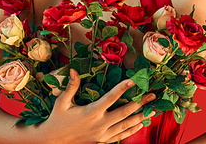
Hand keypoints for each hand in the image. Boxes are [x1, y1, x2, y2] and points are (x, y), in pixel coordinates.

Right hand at [41, 69, 155, 143]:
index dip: (123, 88)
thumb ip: (71, 86)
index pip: (111, 97)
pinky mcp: (102, 141)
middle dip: (141, 103)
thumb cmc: (57, 119)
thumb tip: (73, 69)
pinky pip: (121, 136)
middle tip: (153, 95)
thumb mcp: (61, 101)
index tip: (134, 80)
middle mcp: (100, 124)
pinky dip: (132, 130)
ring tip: (153, 110)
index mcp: (91, 112)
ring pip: (126, 125)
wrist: (53, 141)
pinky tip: (140, 124)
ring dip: (141, 117)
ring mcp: (102, 134)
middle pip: (125, 112)